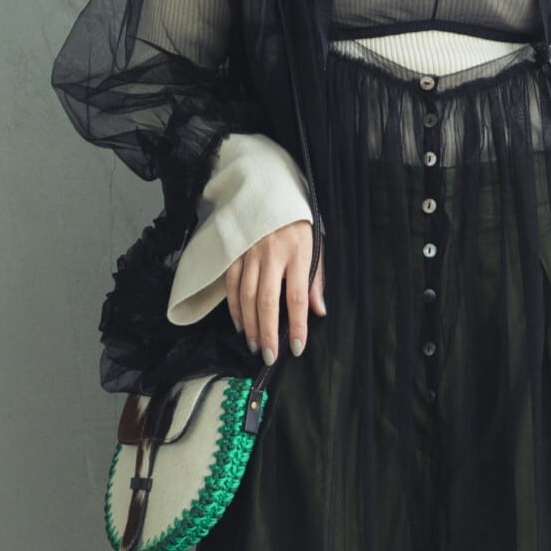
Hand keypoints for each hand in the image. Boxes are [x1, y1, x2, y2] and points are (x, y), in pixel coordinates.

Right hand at [225, 219, 326, 363]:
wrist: (272, 194)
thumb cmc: (300, 224)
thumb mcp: (317, 247)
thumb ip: (317, 279)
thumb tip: (319, 311)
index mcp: (298, 253)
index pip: (297, 296)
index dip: (297, 325)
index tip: (296, 347)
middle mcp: (272, 254)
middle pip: (268, 301)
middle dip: (267, 332)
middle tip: (268, 356)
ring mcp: (250, 253)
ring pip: (246, 295)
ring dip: (250, 325)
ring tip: (254, 345)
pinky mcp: (235, 252)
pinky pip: (231, 284)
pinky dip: (234, 307)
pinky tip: (239, 324)